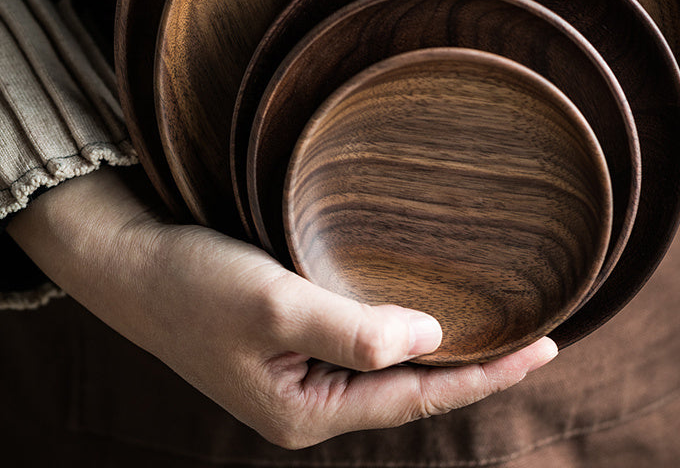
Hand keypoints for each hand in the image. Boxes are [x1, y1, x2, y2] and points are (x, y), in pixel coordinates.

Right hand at [8, 167, 556, 448]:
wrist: (133, 268)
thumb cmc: (194, 285)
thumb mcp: (273, 305)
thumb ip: (351, 330)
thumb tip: (430, 336)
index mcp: (307, 411)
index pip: (418, 396)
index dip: (485, 374)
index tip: (546, 348)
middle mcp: (309, 403)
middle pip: (410, 389)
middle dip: (473, 367)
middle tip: (536, 338)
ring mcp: (299, 376)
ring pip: (388, 368)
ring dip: (439, 348)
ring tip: (494, 328)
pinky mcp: (290, 345)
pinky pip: (363, 344)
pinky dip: (402, 329)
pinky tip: (421, 311)